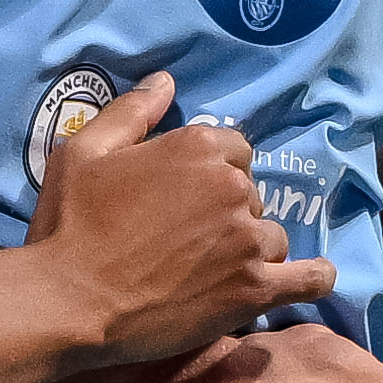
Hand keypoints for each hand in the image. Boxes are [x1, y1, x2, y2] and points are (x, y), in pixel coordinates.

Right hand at [24, 76, 327, 363]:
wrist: (69, 301)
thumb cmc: (69, 225)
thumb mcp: (82, 153)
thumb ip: (131, 113)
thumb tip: (166, 81)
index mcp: (197, 148)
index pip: (234, 150)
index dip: (211, 173)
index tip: (184, 198)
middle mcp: (232, 187)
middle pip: (252, 194)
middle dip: (228, 212)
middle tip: (187, 239)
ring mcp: (248, 240)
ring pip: (272, 236)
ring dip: (251, 248)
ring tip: (214, 270)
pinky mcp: (255, 289)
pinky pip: (311, 279)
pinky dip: (313, 276)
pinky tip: (308, 276)